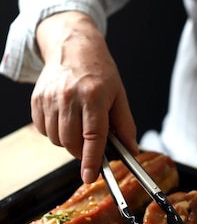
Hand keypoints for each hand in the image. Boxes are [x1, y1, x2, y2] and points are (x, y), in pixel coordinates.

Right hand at [31, 11, 137, 182]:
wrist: (73, 47)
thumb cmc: (99, 71)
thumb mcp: (119, 94)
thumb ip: (125, 124)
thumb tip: (132, 150)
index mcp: (94, 95)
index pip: (93, 135)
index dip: (91, 159)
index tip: (89, 176)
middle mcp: (69, 97)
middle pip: (71, 141)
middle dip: (82, 151)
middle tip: (90, 143)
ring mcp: (50, 98)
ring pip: (56, 139)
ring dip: (68, 141)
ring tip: (78, 124)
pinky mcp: (37, 100)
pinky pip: (44, 130)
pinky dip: (54, 132)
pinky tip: (64, 118)